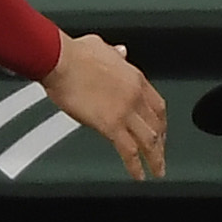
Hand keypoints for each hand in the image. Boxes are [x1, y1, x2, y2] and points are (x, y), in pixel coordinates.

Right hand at [43, 32, 166, 180]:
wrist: (60, 59)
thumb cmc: (73, 53)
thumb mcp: (101, 46)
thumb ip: (115, 53)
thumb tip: (121, 52)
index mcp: (134, 77)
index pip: (157, 104)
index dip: (161, 121)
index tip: (160, 129)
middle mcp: (135, 96)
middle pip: (157, 125)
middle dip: (161, 142)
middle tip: (160, 154)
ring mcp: (125, 111)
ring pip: (149, 140)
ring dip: (155, 158)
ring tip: (157, 171)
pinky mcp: (110, 125)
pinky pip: (129, 150)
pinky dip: (135, 166)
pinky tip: (138, 175)